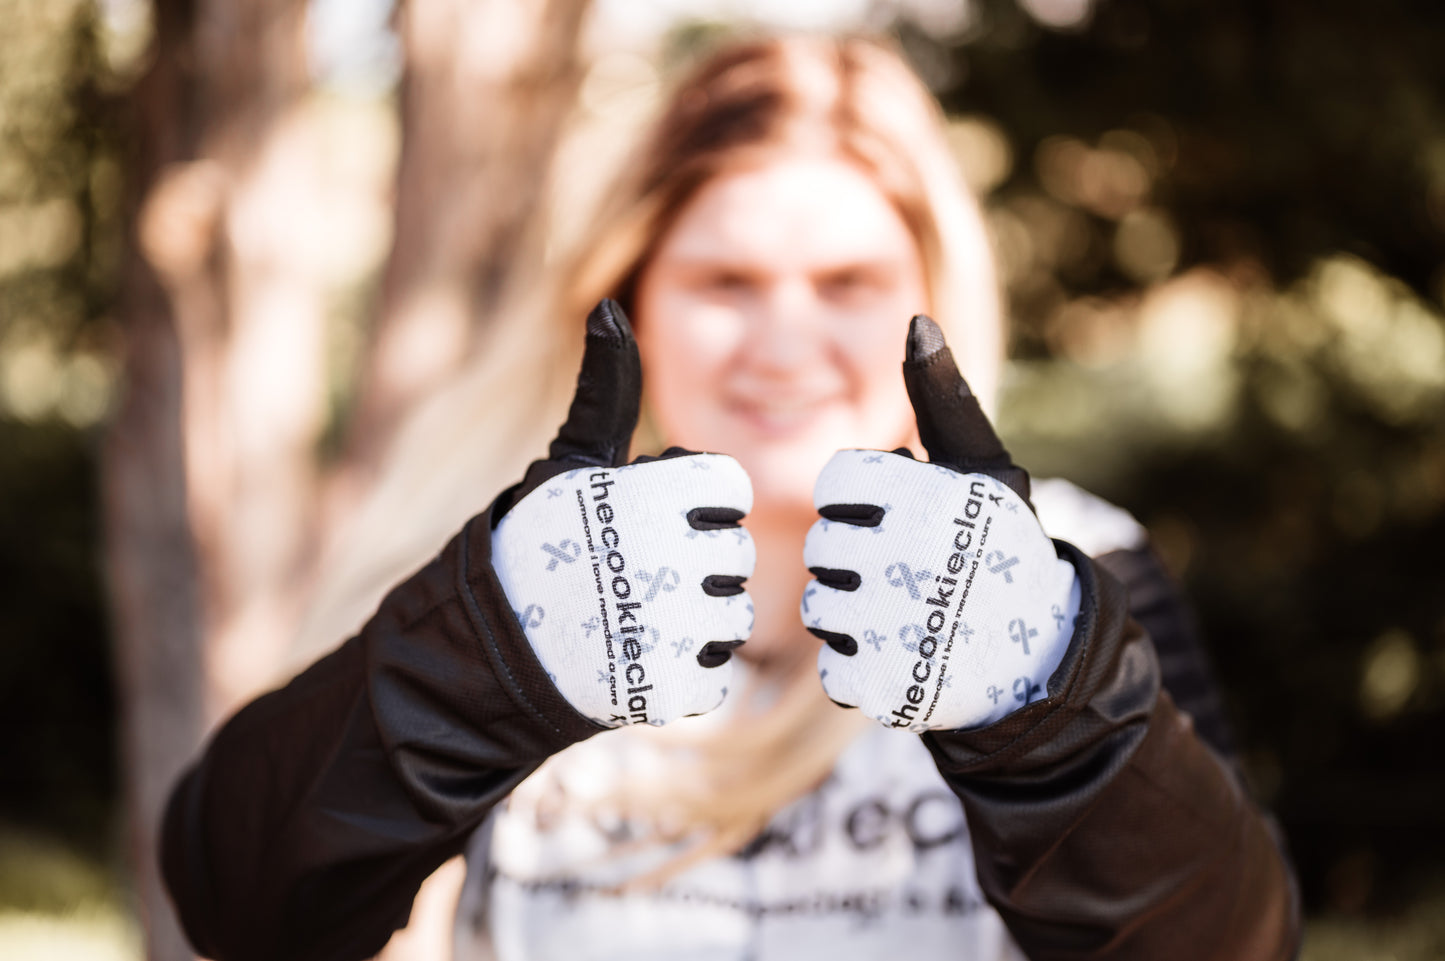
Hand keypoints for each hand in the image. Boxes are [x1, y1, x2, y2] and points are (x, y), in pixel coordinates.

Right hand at [492, 300, 755, 726]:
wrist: (484, 652)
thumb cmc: (535, 542)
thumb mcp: (572, 459)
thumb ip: (607, 388)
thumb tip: (608, 308)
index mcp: (658, 493)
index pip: (725, 490)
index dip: (689, 505)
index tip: (643, 523)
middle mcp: (674, 558)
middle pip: (732, 553)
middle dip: (690, 563)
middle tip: (628, 577)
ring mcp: (676, 627)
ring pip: (732, 614)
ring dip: (693, 619)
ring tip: (631, 617)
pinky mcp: (674, 688)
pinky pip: (717, 672)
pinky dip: (683, 670)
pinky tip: (636, 657)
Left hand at [800, 315, 1079, 731]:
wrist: (1043, 655)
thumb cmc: (1000, 547)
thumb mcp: (979, 468)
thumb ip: (941, 397)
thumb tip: (916, 321)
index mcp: (922, 496)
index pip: (836, 486)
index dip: (862, 503)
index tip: (901, 520)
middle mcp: (904, 558)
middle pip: (822, 547)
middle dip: (855, 558)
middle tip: (908, 573)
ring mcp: (891, 628)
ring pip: (817, 607)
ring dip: (851, 613)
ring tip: (905, 614)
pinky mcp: (882, 687)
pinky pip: (830, 669)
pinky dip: (859, 667)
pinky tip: (901, 656)